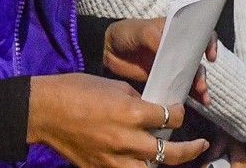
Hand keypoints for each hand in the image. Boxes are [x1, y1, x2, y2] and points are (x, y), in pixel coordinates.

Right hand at [27, 74, 206, 167]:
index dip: (178, 113)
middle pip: (169, 154)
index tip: (178, 110)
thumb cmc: (77, 90)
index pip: (169, 119)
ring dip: (165, 165)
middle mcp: (126, 140)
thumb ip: (137, 101)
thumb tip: (152, 109)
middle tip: (201, 145)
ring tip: (176, 159)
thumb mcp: (115, 86)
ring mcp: (113, 159)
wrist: (44, 111)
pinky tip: (146, 164)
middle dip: (190, 150)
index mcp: (131, 113)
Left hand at [104, 18, 215, 105]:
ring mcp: (171, 65)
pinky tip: (198, 103)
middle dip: (202, 73)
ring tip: (202, 97)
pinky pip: (180, 87)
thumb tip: (170, 49)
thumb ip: (155, 38)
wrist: (107, 50)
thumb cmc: (126, 33)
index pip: (200, 34)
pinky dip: (190, 95)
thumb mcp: (141, 31)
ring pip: (192, 75)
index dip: (209, 42)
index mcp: (176, 31)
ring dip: (200, 86)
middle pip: (198, 59)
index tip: (209, 56)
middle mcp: (178, 48)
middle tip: (200, 85)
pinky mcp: (164, 80)